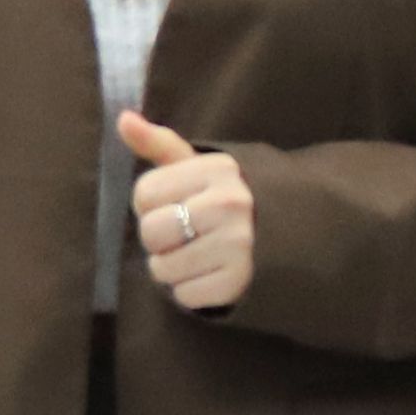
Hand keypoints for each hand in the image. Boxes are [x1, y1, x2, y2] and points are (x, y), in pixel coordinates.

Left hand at [119, 112, 252, 311]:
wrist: (291, 236)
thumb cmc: (225, 198)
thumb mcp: (197, 166)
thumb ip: (158, 144)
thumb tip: (124, 118)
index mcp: (218, 170)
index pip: (144, 193)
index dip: (151, 204)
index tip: (175, 205)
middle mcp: (231, 204)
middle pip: (150, 232)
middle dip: (159, 239)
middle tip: (185, 234)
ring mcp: (239, 244)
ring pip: (162, 269)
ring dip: (172, 268)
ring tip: (197, 255)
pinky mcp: (240, 282)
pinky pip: (184, 296)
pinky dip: (190, 291)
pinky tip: (210, 274)